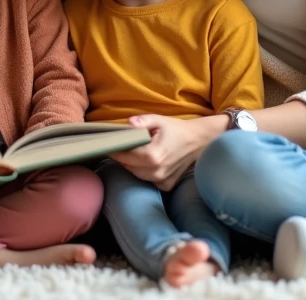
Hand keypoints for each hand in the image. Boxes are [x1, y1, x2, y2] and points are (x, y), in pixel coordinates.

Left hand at [111, 114, 225, 190]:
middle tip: (119, 146)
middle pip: (128, 166)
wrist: (198, 142)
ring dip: (132, 165)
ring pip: (136, 174)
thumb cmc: (177, 129)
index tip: (107, 145)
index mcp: (152, 156)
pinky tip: (147, 162)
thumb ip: (142, 121)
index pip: (124, 156)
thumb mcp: (159, 120)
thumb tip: (128, 123)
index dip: (114, 150)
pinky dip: (144, 172)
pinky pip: (148, 179)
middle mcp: (156, 172)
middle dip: (122, 157)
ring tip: (133, 152)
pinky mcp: (166, 185)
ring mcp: (162, 180)